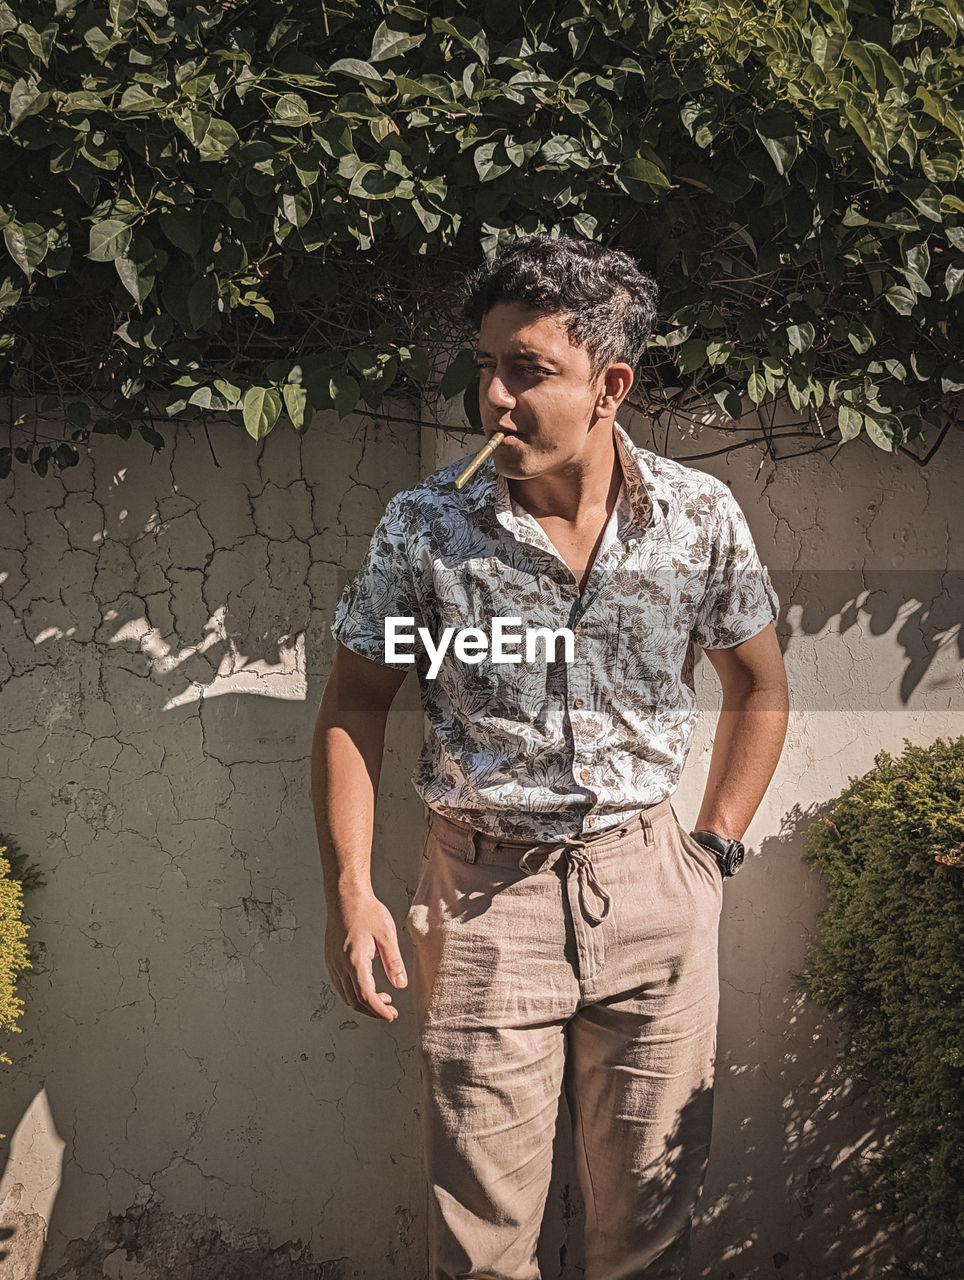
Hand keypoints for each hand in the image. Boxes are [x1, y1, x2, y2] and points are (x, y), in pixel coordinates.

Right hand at [325, 888, 407, 1022]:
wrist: (346, 896)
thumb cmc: (367, 912)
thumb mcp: (386, 935)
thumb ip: (393, 962)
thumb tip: (401, 985)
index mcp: (355, 961)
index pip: (366, 996)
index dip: (379, 1010)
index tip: (390, 1016)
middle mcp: (340, 966)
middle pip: (354, 1000)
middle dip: (372, 1010)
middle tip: (390, 1012)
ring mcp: (333, 963)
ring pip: (345, 995)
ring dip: (363, 1002)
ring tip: (383, 999)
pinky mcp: (331, 959)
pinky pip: (340, 984)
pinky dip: (353, 992)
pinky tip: (367, 985)